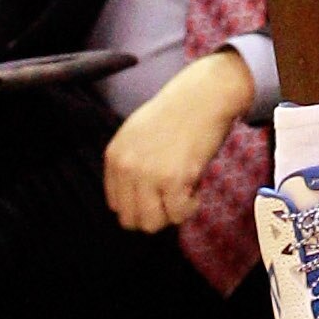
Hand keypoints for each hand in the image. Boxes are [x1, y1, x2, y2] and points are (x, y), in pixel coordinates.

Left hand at [103, 50, 254, 232]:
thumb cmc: (177, 113)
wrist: (204, 96)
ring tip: (183, 192)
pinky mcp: (173, 180)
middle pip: (131, 219)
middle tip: (172, 197)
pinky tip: (196, 188)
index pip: (116, 204)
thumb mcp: (137, 134)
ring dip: (170, 213)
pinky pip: (178, 215)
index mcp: (114, 155)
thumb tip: (134, 201)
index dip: (140, 203)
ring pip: (151, 223)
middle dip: (154, 214)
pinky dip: (190, 207)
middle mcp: (126, 166)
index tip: (157, 193)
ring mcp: (148, 174)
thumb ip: (129, 164)